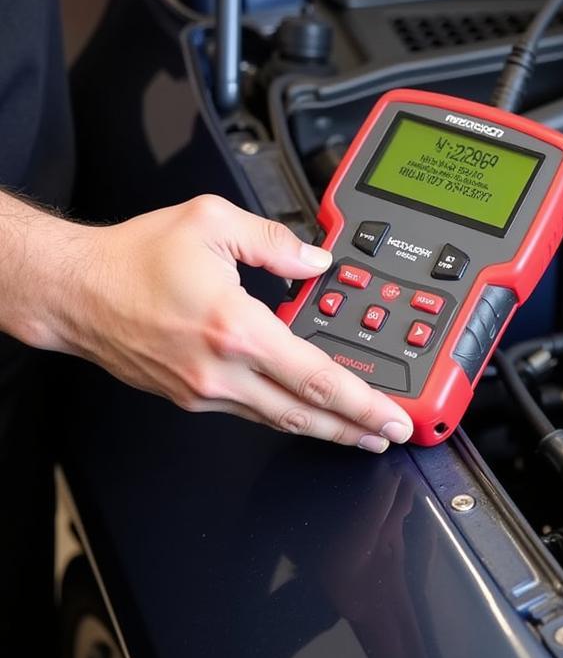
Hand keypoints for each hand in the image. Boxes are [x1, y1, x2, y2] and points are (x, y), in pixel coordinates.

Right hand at [42, 196, 412, 451]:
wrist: (75, 291)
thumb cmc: (133, 259)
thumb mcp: (212, 221)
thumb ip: (275, 241)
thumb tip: (317, 262)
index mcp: (236, 328)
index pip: (317, 377)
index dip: (363, 403)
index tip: (392, 416)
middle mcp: (222, 369)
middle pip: (305, 414)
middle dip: (356, 430)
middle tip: (390, 436)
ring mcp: (205, 390)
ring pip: (279, 420)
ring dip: (325, 429)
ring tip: (359, 432)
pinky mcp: (192, 396)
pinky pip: (251, 411)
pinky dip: (287, 415)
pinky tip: (306, 411)